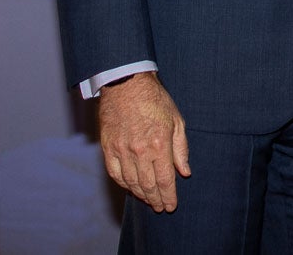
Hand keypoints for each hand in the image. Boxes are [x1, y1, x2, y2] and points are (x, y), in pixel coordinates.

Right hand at [97, 71, 190, 211]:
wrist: (126, 85)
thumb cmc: (155, 100)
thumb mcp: (177, 121)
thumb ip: (181, 149)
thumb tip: (184, 172)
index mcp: (159, 144)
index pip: (165, 179)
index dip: (169, 196)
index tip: (171, 206)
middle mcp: (139, 151)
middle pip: (148, 185)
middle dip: (156, 199)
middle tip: (160, 208)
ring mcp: (122, 150)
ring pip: (131, 182)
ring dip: (140, 195)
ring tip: (148, 200)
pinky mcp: (108, 148)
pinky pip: (116, 174)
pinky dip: (124, 184)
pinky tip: (131, 188)